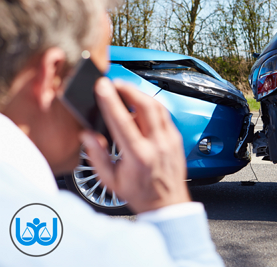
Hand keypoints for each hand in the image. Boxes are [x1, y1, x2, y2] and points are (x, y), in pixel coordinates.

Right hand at [80, 78, 190, 213]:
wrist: (167, 204)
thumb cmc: (140, 194)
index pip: (122, 120)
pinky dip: (151, 106)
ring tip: (126, 91)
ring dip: (140, 94)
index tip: (102, 86)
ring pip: (158, 106)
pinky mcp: (176, 139)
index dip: (110, 100)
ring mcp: (170, 140)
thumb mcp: (111, 180)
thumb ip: (97, 156)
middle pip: (145, 105)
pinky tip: (141, 107)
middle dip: (128, 89)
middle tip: (115, 84)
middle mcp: (157, 145)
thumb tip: (87, 135)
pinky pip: (164, 115)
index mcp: (138, 156)